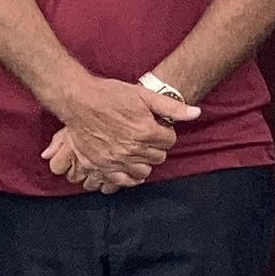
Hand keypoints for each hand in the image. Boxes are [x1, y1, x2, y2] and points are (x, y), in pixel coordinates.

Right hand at [48, 71, 183, 190]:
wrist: (78, 100)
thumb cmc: (110, 94)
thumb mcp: (144, 95)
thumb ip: (172, 107)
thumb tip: (196, 113)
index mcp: (146, 131)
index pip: (169, 141)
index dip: (165, 133)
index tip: (157, 127)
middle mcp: (132, 149)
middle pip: (158, 157)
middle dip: (156, 147)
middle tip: (146, 137)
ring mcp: (116, 159)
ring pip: (143, 171)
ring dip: (144, 162)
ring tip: (139, 151)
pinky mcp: (100, 165)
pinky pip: (122, 180)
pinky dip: (129, 177)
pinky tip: (129, 167)